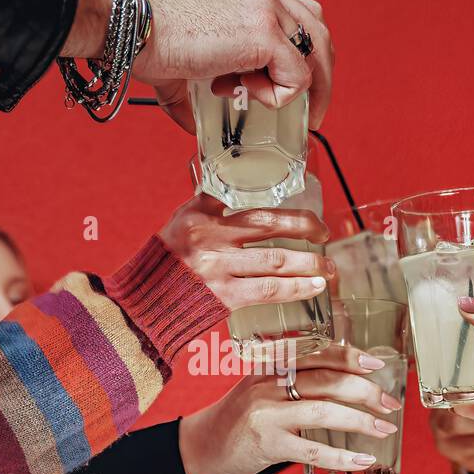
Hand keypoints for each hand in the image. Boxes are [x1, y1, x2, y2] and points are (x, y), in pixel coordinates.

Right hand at [133, 0, 332, 131]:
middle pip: (318, 34)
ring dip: (304, 90)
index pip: (300, 18)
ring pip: (316, 55)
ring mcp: (268, 8)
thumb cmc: (150, 40)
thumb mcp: (189, 57)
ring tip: (270, 106)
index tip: (285, 87)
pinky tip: (242, 92)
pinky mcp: (265, 34)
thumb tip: (195, 124)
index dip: (302, 57)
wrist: (133, 29)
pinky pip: (296, 76)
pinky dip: (277, 95)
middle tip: (306, 112)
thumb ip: (201, 83)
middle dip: (317, 77)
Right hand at [158, 194, 332, 309]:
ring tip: (328, 269)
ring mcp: (220, 270)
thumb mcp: (183, 218)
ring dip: (308, 266)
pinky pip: (266, 292)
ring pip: (274, 263)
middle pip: (271, 231)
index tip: (313, 221)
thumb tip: (229, 174)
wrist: (146, 298)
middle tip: (326, 236)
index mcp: (206, 218)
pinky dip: (294, 289)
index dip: (292, 217)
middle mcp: (214, 241)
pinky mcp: (224, 297)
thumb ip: (210, 200)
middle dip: (306, 231)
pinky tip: (312, 288)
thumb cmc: (166, 258)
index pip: (256, 210)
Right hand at [179, 343, 401, 473]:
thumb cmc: (241, 418)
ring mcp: (266, 413)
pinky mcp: (266, 443)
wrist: (203, 447)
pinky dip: (341, 456)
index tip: (378, 364)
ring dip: (361, 421)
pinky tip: (361, 460)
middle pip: (326, 380)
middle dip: (366, 391)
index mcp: (271, 364)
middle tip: (391, 404)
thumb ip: (295, 379)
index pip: (317, 352)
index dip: (350, 355)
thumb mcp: (262, 387)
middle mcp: (268, 383)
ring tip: (384, 429)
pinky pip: (312, 449)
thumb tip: (347, 380)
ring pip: (324, 411)